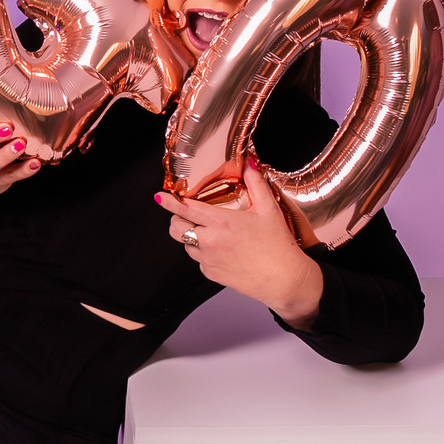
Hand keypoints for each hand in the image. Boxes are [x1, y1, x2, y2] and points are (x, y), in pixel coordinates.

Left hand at [155, 158, 323, 327]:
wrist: (283, 279)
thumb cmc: (278, 246)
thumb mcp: (269, 209)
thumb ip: (256, 184)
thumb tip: (249, 164)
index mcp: (221, 222)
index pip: (185, 209)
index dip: (169, 202)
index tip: (160, 197)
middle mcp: (210, 241)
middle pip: (176, 228)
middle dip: (175, 219)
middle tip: (183, 215)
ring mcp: (208, 260)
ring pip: (185, 245)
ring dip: (190, 236)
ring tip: (208, 232)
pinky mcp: (211, 274)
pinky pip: (198, 260)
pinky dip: (202, 252)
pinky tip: (219, 249)